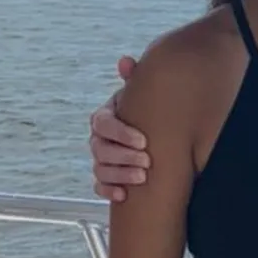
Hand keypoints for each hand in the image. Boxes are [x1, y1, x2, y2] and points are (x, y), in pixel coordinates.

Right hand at [90, 56, 150, 201]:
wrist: (158, 135)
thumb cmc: (150, 112)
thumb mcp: (145, 96)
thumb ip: (136, 79)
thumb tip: (125, 61)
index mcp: (106, 117)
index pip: (102, 123)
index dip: (120, 133)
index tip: (143, 141)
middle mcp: (99, 138)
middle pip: (100, 149)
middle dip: (123, 156)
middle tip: (147, 161)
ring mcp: (101, 158)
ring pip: (100, 168)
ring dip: (119, 174)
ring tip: (142, 177)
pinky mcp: (106, 177)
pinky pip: (99, 186)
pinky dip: (108, 190)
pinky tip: (123, 195)